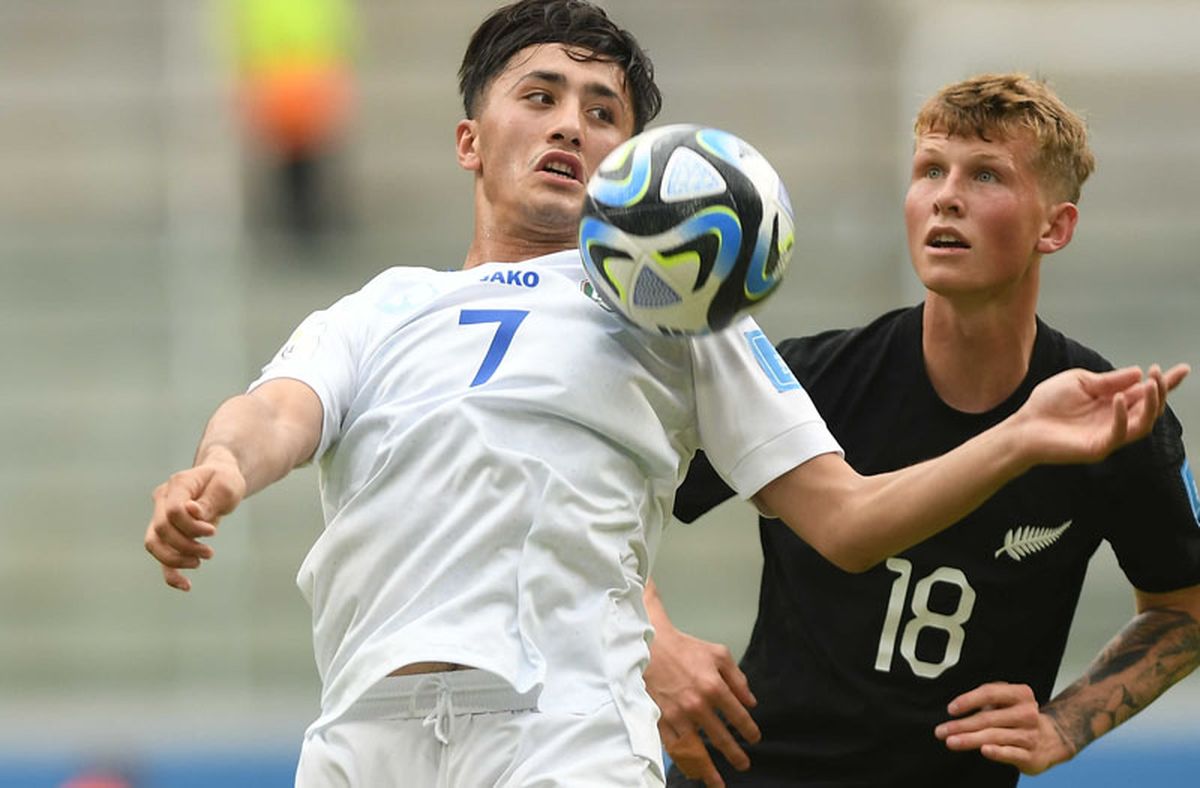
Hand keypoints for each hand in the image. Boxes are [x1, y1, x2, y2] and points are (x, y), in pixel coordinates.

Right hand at [144, 450, 245, 590]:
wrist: (221, 481)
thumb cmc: (225, 482)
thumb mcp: (225, 488)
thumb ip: (208, 501)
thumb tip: (192, 511)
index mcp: (178, 484)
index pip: (173, 510)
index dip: (191, 526)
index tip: (213, 532)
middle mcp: (163, 499)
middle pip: (161, 529)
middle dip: (185, 545)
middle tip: (210, 552)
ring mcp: (161, 516)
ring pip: (154, 544)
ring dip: (175, 559)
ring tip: (199, 562)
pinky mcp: (167, 533)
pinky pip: (161, 555)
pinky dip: (170, 573)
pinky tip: (185, 585)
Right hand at [644, 625, 759, 786]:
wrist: (650, 646)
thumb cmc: (684, 648)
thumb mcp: (719, 655)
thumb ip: (738, 679)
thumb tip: (751, 701)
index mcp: (714, 687)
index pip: (738, 717)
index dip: (749, 731)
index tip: (754, 739)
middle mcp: (697, 705)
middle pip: (720, 739)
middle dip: (735, 755)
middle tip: (743, 764)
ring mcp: (678, 715)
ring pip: (696, 750)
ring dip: (709, 769)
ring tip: (718, 782)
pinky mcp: (661, 719)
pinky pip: (673, 747)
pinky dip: (683, 762)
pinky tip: (691, 770)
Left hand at [935, 682, 1073, 775]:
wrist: (1052, 739)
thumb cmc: (1019, 716)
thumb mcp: (1007, 700)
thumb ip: (986, 699)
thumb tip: (958, 708)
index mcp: (1020, 694)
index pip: (990, 693)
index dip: (968, 700)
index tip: (952, 709)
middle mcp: (1027, 713)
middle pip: (988, 718)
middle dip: (961, 725)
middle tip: (942, 731)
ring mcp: (1030, 735)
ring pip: (994, 736)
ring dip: (970, 739)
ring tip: (952, 741)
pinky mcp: (1031, 756)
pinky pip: (1011, 753)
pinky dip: (998, 752)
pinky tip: (985, 750)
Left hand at [1018, 363, 1187, 464]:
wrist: (1024, 426)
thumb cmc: (1047, 404)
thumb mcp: (1079, 381)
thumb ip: (1108, 380)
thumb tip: (1138, 373)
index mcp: (1112, 402)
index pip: (1144, 392)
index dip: (1165, 382)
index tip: (1183, 369)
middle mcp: (1116, 419)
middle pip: (1151, 408)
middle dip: (1160, 390)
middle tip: (1158, 374)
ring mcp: (1109, 435)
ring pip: (1144, 423)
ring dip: (1151, 404)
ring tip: (1151, 384)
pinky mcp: (1099, 447)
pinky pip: (1120, 434)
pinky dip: (1123, 417)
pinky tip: (1120, 400)